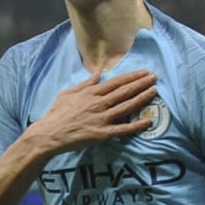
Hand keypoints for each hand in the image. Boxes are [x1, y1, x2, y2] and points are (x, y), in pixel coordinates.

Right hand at [29, 69, 157, 153]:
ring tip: (154, 91)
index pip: (116, 82)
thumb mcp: (69, 92)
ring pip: (126, 106)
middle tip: (155, 77)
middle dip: (141, 83)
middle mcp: (99, 103)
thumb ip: (86, 82)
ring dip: (142, 98)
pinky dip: (136, 125)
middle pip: (124, 91)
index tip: (144, 72)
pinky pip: (123, 129)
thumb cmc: (57, 113)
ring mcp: (102, 118)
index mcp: (91, 92)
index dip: (132, 76)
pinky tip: (148, 121)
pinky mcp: (102, 134)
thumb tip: (99, 70)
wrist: (49, 134)